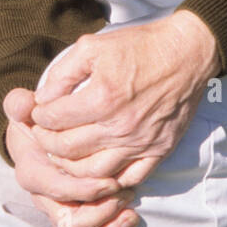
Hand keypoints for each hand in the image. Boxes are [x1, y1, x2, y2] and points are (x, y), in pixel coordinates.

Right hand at [4, 89, 136, 226]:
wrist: (36, 138)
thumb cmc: (35, 123)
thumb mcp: (25, 110)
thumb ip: (20, 104)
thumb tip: (25, 103)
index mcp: (32, 173)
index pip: (54, 188)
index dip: (82, 189)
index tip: (111, 182)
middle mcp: (44, 200)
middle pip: (68, 222)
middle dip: (100, 214)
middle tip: (126, 196)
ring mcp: (58, 213)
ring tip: (131, 216)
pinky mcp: (72, 222)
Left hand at [28, 11, 219, 187]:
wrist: (187, 53)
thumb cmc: (139, 47)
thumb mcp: (93, 46)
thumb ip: (62, 72)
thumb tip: (42, 97)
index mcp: (102, 98)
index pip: (54, 120)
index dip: (39, 117)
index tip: (39, 113)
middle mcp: (120, 126)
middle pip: (67, 150)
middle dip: (46, 142)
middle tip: (44, 134)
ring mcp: (141, 143)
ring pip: (93, 173)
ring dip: (70, 167)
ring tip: (63, 154)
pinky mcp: (159, 151)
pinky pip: (128, 179)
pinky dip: (108, 180)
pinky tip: (96, 169)